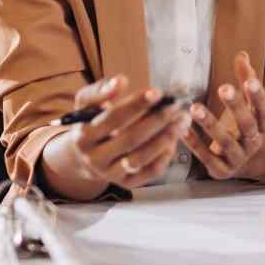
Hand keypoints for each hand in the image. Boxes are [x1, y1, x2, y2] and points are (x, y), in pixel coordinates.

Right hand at [65, 75, 192, 189]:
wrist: (83, 156)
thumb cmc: (90, 123)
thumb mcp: (86, 104)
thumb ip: (101, 90)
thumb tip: (121, 81)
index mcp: (83, 136)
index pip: (113, 119)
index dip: (136, 104)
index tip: (158, 92)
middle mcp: (94, 159)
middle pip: (130, 139)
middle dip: (157, 120)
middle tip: (176, 105)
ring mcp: (110, 174)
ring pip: (141, 159)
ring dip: (165, 138)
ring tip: (181, 121)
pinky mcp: (126, 183)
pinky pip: (150, 172)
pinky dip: (165, 156)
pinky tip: (174, 138)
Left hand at [182, 52, 264, 180]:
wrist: (240, 163)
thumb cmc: (241, 126)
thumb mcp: (247, 105)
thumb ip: (245, 80)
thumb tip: (242, 55)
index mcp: (262, 125)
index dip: (258, 96)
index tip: (250, 81)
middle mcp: (254, 143)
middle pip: (248, 125)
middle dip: (236, 107)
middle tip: (223, 88)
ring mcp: (238, 158)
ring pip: (226, 143)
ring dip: (211, 124)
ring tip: (195, 108)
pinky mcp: (221, 170)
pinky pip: (207, 157)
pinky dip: (195, 143)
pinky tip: (182, 129)